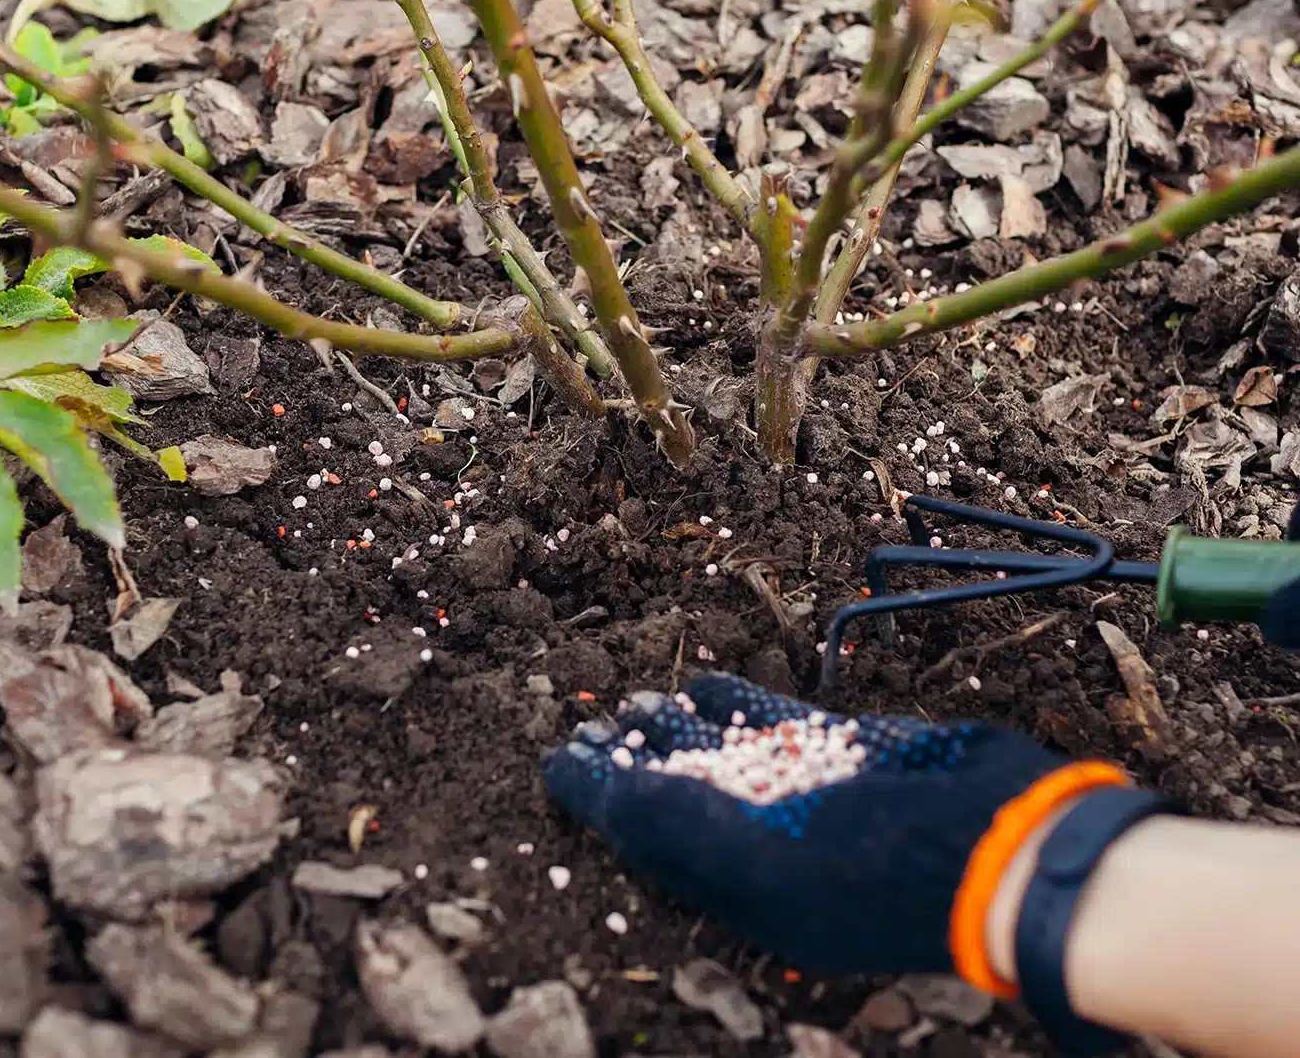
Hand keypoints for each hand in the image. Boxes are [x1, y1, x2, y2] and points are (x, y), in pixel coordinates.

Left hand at [542, 673, 1073, 975]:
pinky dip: (739, 702)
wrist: (1007, 850)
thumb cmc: (880, 874)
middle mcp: (768, 844)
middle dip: (635, 759)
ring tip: (636, 701)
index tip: (561, 759)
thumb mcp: (761, 864)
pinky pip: (777, 724)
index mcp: (741, 888)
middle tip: (593, 725)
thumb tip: (601, 792)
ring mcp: (807, 796)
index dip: (603, 798)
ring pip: (725, 754)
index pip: (652, 838)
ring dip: (680, 727)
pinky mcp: (845, 755)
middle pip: (683, 794)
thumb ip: (674, 826)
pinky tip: (706, 681)